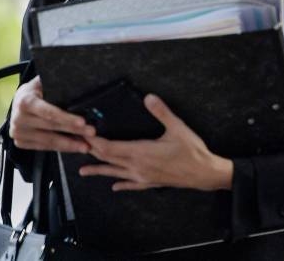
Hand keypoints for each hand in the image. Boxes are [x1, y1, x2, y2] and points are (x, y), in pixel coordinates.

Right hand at [9, 75, 94, 152]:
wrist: (18, 101)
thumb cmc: (37, 90)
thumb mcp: (44, 82)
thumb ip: (58, 85)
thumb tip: (81, 82)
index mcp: (25, 101)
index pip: (48, 112)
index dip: (66, 118)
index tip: (83, 122)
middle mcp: (19, 118)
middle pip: (52, 127)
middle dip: (74, 131)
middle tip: (92, 133)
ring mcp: (18, 132)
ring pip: (49, 141)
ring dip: (70, 144)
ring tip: (87, 146)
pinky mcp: (21, 142)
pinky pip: (45, 147)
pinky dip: (62, 148)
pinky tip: (76, 147)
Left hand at [79, 94, 232, 192]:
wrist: (203, 173)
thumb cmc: (191, 151)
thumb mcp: (178, 128)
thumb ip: (162, 112)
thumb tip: (149, 97)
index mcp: (141, 152)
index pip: (110, 147)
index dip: (95, 142)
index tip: (85, 134)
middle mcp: (137, 166)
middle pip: (109, 159)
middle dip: (94, 151)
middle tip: (80, 146)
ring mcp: (142, 176)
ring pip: (115, 173)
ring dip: (99, 170)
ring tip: (83, 171)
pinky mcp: (150, 182)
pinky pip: (131, 184)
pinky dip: (121, 184)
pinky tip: (114, 186)